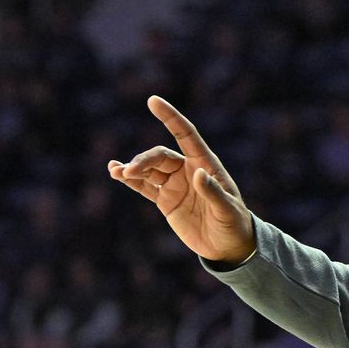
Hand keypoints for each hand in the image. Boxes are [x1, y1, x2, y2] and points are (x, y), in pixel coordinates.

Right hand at [109, 96, 254, 264]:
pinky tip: (115, 173)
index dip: (171, 118)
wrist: (228, 246)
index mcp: (206, 165)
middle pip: (160, 156)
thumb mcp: (227, 210)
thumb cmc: (234, 224)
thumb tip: (197, 173)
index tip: (153, 101)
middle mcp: (188, 171)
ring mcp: (175, 185)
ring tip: (117, 171)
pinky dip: (129, 180)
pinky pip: (143, 186)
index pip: (186, 135)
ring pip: (149, 169)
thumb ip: (213, 192)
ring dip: (132, 168)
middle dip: (143, 161)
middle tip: (130, 172)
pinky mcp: (165, 200)